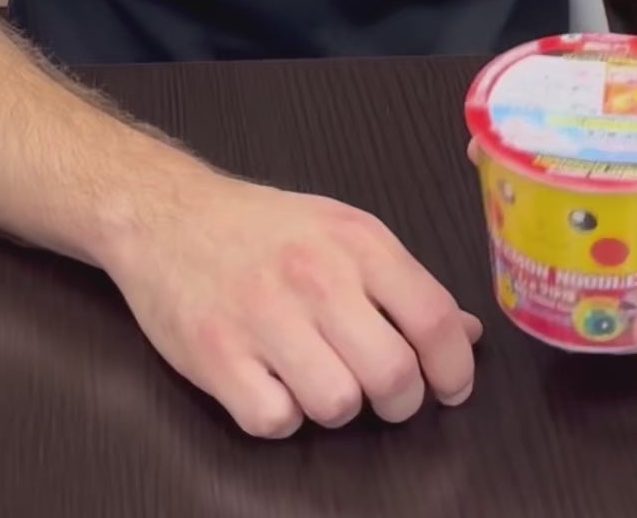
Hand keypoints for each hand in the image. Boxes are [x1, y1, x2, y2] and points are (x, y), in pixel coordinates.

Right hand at [105, 162, 481, 437]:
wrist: (168, 215)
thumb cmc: (264, 228)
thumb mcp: (343, 231)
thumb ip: (404, 282)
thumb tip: (468, 333)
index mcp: (356, 242)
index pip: (433, 318)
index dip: (454, 368)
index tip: (452, 388)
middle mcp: (315, 277)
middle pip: (393, 375)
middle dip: (401, 401)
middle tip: (387, 393)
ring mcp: (263, 318)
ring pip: (338, 405)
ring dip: (338, 407)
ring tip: (321, 379)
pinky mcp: (217, 358)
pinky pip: (275, 421)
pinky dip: (281, 415)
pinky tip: (274, 384)